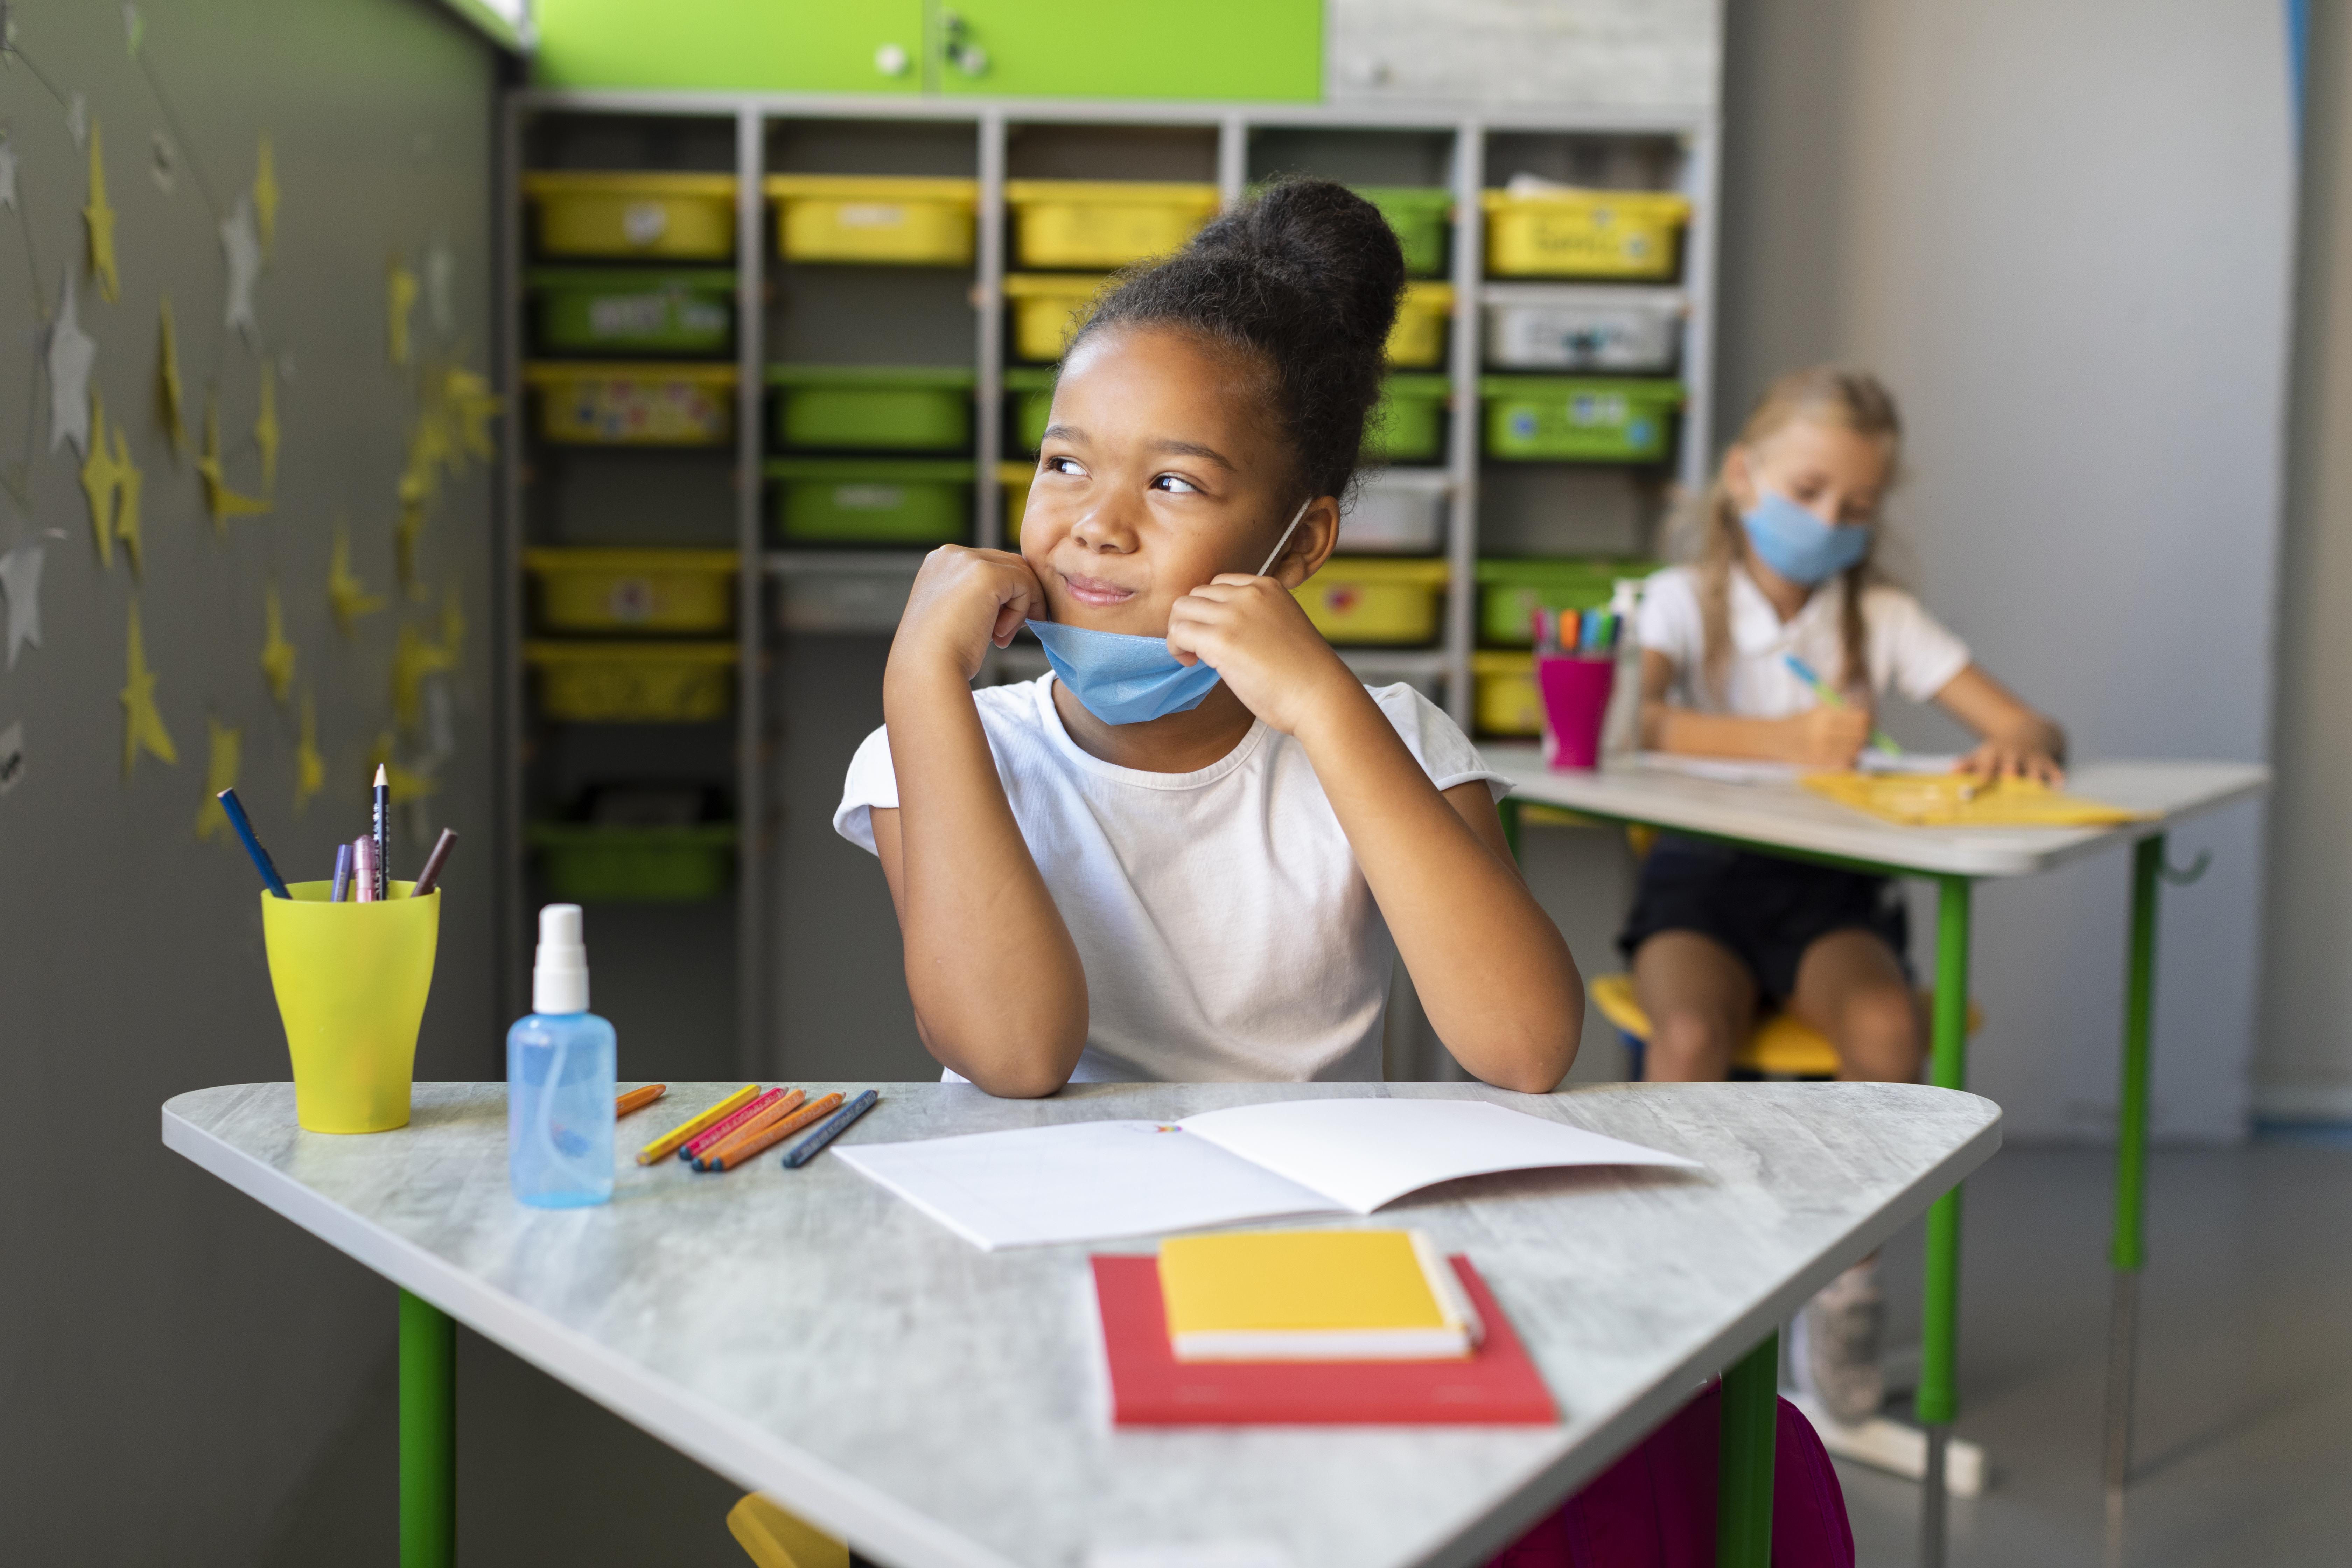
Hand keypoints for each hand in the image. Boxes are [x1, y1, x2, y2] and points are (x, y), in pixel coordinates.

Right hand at [890, 545, 1046, 681]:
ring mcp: (967, 560)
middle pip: (1008, 565)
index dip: (1003, 597)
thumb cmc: (940, 654)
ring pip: (1020, 574)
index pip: (991, 565)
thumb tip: (1017, 595)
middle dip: (1016, 601)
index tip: (998, 629)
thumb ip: (977, 596)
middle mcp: (951, 554)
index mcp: (940, 562)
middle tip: (1005, 634)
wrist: (927, 670)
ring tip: (1001, 637)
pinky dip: (1020, 613)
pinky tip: (999, 635)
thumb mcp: (957, 614)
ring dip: (1020, 609)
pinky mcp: (986, 573)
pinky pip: (1025, 585)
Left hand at [1164, 573, 1355, 735]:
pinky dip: (1176, 648)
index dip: (1210, 610)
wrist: (1320, 695)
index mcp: (1267, 586)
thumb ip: (1253, 618)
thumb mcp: (1281, 626)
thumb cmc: (1304, 674)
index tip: (1215, 634)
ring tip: (1193, 656)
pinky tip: (1191, 663)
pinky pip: (1178, 633)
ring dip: (1179, 632)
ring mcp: (1234, 614)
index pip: (1219, 584)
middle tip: (1199, 648)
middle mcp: (1249, 593)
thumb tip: (1219, 629)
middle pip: (1196, 594)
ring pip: (1181, 608)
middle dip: (1191, 620)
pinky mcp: (1221, 640)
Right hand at [1780, 704, 1873, 768]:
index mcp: (1824, 714)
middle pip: (1859, 735)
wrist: (1775, 738)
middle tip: (1859, 736)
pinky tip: (1842, 756)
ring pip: (1853, 750)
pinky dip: (1846, 760)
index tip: (1863, 723)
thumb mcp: (1817, 710)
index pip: (1859, 719)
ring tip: (1849, 746)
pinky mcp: (1818, 761)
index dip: (1864, 722)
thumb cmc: (1798, 723)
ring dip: (1855, 749)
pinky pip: (1843, 762)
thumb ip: (1839, 713)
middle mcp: (1824, 730)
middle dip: (1862, 736)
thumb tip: (1864, 719)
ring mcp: (1821, 747)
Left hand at [1956, 733, 2065, 784]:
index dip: (1982, 773)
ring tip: (2036, 788)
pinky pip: (2055, 771)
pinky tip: (2060, 788)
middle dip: (2010, 772)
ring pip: (2035, 770)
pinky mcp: (2049, 763)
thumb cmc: (2002, 749)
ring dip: (2035, 778)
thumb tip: (1951, 772)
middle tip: (2008, 778)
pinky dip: (2058, 778)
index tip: (1977, 783)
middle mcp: (2014, 757)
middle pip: (2011, 766)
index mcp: (1996, 755)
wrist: (2030, 731)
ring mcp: (2033, 760)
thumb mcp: (1985, 753)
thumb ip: (1969, 764)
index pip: (1986, 766)